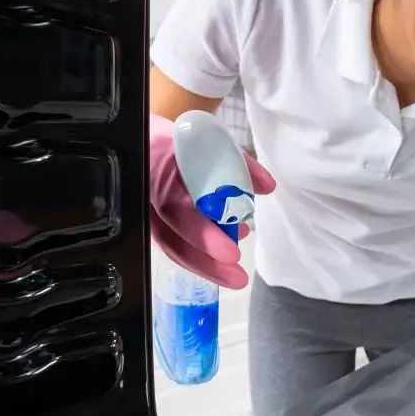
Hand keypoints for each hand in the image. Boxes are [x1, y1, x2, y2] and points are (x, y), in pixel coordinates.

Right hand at [149, 113, 274, 288]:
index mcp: (158, 169)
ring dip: (205, 266)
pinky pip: (174, 245)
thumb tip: (268, 187)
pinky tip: (223, 263)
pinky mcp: (152, 224)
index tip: (231, 252)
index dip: (202, 234)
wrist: (149, 138)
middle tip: (238, 277)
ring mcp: (146, 213)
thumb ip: (239, 164)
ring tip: (236, 276)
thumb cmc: (183, 139)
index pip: (176, 208)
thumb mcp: (211, 141)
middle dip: (206, 262)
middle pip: (171, 238)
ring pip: (171, 247)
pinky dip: (198, 258)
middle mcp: (147, 196)